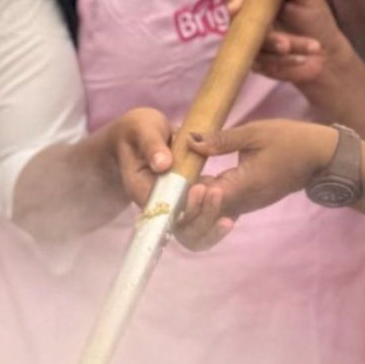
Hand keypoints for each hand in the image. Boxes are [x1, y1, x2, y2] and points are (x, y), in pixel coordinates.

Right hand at [100, 107, 242, 249]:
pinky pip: (197, 224)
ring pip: (190, 233)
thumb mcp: (142, 129)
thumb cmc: (136, 131)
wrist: (135, 138)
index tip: (200, 187)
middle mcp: (155, 205)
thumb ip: (152, 146)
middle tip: (216, 192)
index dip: (184, 205)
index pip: (163, 209)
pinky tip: (229, 217)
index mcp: (141, 188)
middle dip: (201, 217)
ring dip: (209, 227)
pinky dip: (212, 223)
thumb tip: (163, 164)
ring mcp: (170, 207)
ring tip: (228, 218)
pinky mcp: (183, 204)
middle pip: (178, 229)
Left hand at [183, 120, 338, 225]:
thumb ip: (221, 140)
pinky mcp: (248, 202)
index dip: (186, 195)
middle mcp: (243, 202)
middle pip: (205, 217)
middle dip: (186, 205)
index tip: (173, 179)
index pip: (206, 202)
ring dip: (194, 204)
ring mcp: (246, 205)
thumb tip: (190, 141)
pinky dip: (206, 201)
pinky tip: (195, 183)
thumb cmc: (291, 140)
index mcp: (244, 186)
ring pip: (211, 215)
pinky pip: (221, 208)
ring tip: (181, 181)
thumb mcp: (255, 132)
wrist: (321, 157)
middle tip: (173, 181)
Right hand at [226, 0, 354, 89]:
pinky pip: (266, 66)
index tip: (236, 8)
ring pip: (258, 48)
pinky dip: (287, 64)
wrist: (326, 52)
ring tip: (314, 48)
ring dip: (285, 50)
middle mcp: (248, 18)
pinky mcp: (257, 63)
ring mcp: (250, 41)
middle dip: (268, 37)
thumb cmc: (316, 18)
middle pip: (243, 25)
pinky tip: (306, 62)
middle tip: (286, 44)